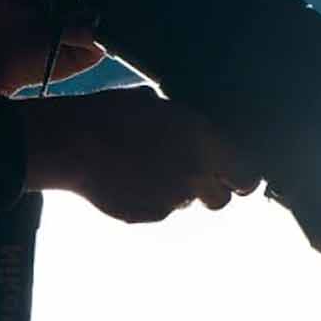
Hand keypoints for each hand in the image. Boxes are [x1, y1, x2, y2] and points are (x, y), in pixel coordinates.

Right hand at [21, 87, 256, 222]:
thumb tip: (192, 131)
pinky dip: (147, 200)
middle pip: (221, 200)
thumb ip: (184, 124)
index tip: (235, 177)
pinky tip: (126, 180)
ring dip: (173, 191)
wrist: (73, 144)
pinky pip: (156, 210)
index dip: (241, 177)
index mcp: (205, 142)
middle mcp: (196, 176)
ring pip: (184, 203)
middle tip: (192, 177)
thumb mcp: (158, 104)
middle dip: (211, 191)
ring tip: (143, 169)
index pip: (247, 175)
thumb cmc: (112, 114)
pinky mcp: (147, 216)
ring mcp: (172, 200)